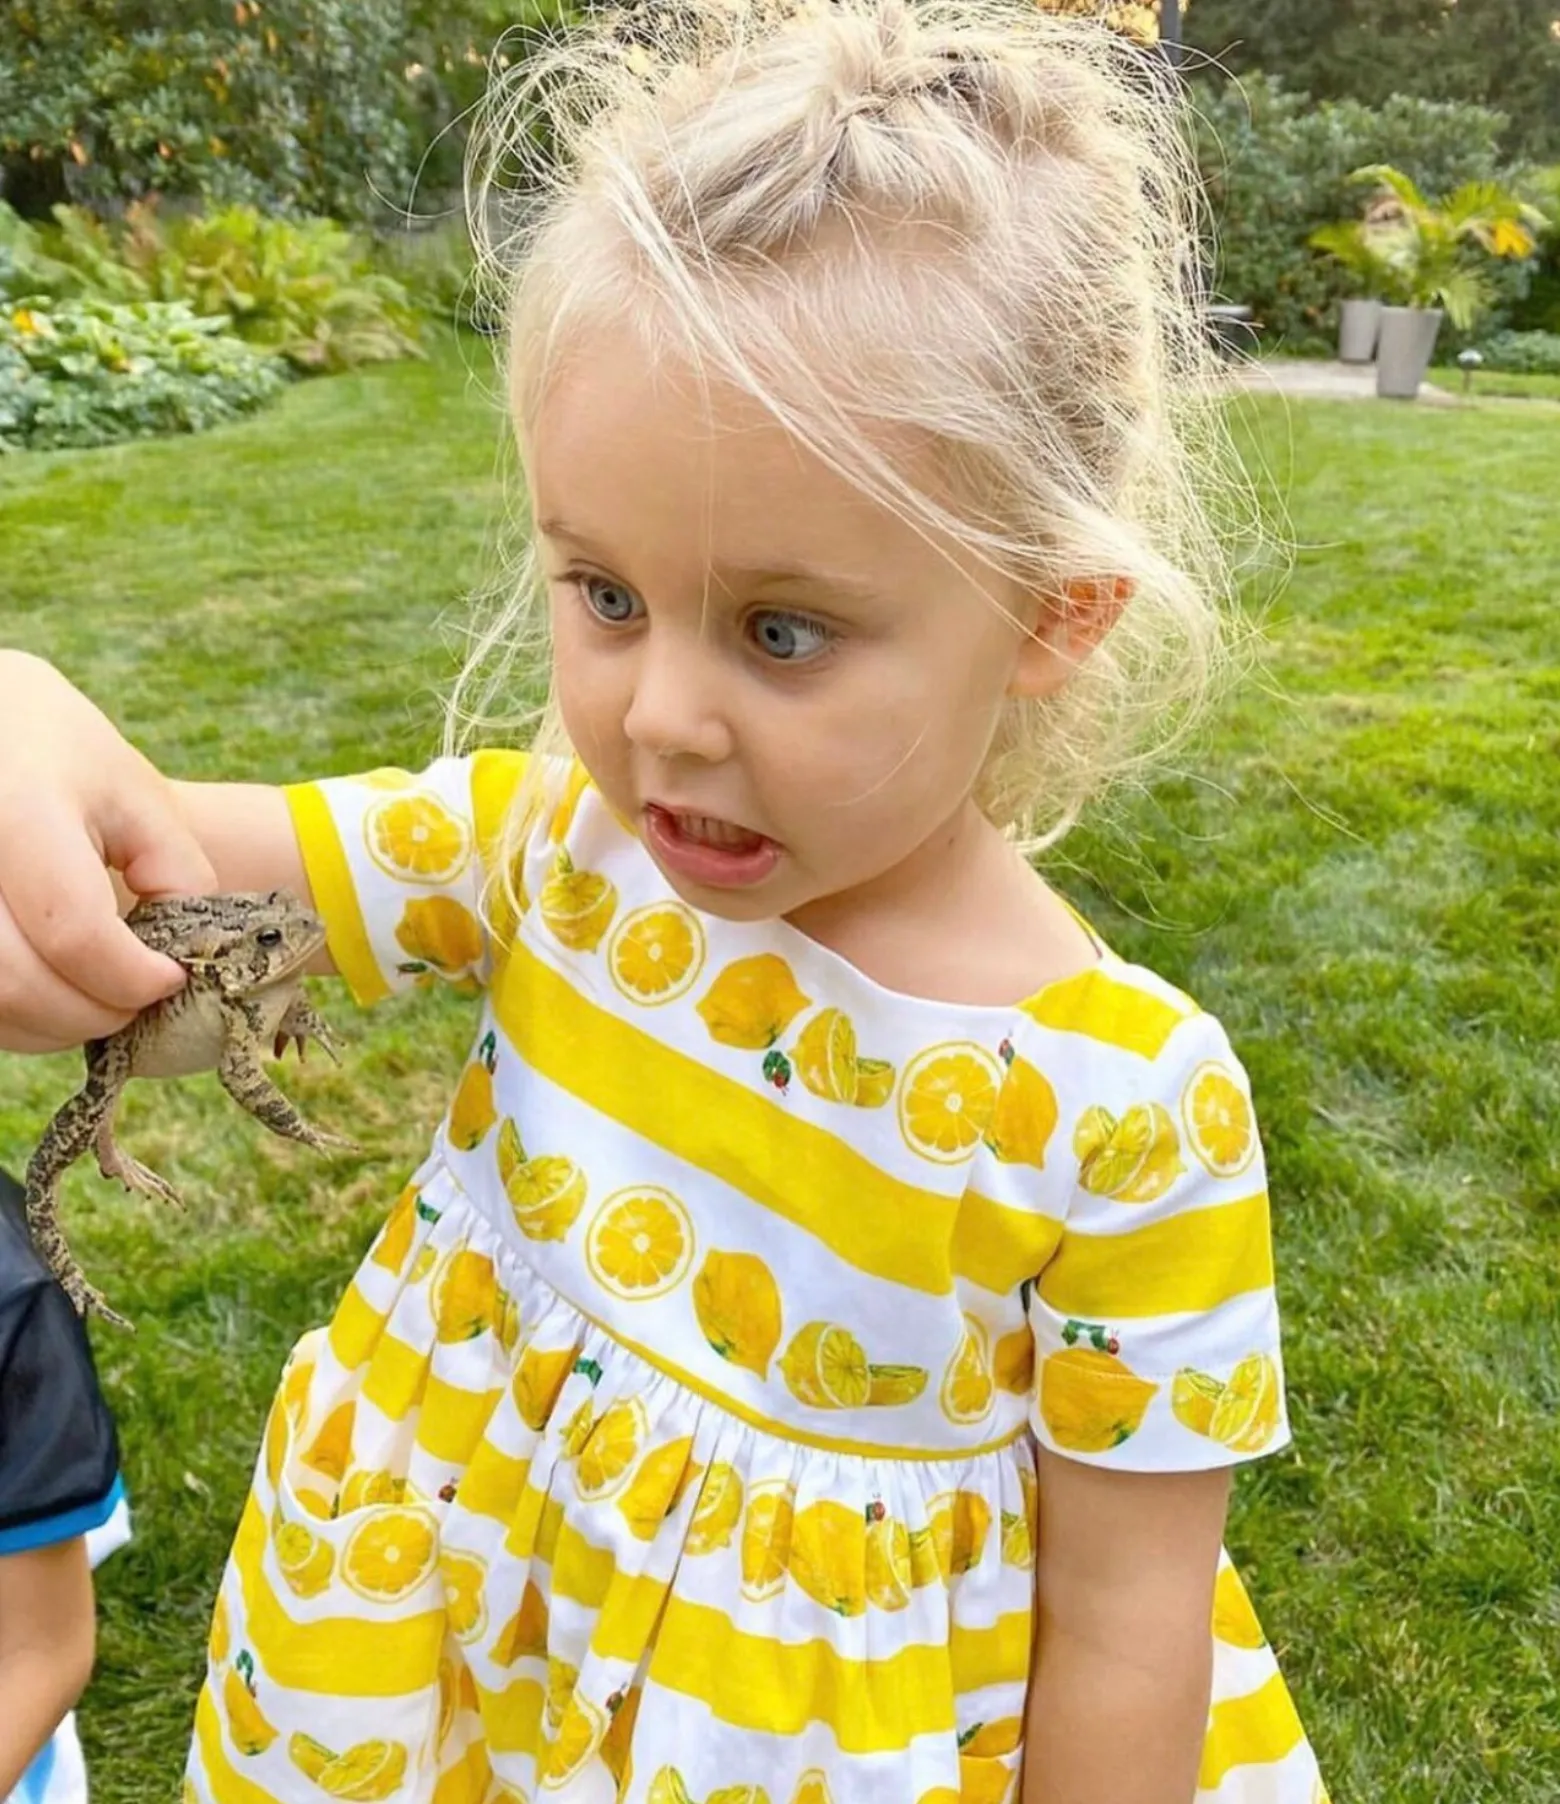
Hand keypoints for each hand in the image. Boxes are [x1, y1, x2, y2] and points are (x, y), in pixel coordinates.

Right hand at [0, 652, 217, 1052]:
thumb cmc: (69, 762)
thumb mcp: (139, 798)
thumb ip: (179, 874)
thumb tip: (186, 958)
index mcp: (19, 809)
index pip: (73, 931)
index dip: (132, 975)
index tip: (172, 977)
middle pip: (19, 980)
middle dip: (94, 1011)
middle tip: (140, 1002)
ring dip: (53, 1026)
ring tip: (103, 1000)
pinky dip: (19, 1018)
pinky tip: (59, 994)